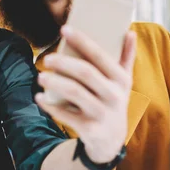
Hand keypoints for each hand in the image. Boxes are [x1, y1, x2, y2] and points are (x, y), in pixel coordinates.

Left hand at [36, 25, 135, 163]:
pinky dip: (50, 106)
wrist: (111, 140)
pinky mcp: (90, 129)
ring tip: (41, 76)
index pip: (101, 55)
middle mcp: (114, 96)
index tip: (64, 29)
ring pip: (75, 93)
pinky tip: (39, 97)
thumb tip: (130, 32)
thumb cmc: (113, 101)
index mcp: (121, 80)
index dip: (82, 41)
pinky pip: (66, 115)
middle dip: (64, 63)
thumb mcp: (124, 82)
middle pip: (86, 73)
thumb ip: (127, 57)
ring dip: (55, 82)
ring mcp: (102, 113)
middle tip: (47, 58)